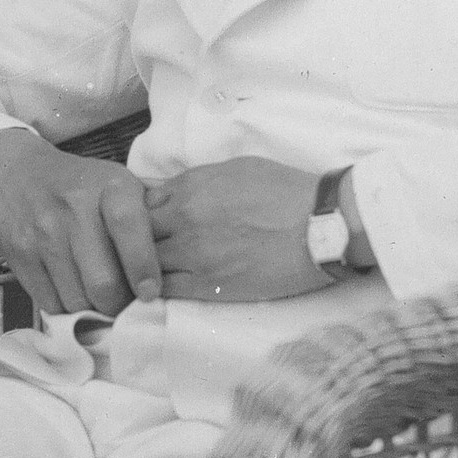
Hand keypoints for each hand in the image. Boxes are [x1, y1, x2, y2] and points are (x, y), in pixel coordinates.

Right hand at [0, 126, 162, 318]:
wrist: (12, 172)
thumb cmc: (78, 184)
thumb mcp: (116, 182)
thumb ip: (149, 212)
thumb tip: (184, 252)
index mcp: (110, 188)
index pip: (131, 230)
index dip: (143, 269)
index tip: (149, 293)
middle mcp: (75, 208)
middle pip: (104, 282)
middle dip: (119, 305)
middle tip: (125, 306)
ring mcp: (44, 233)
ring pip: (77, 299)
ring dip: (92, 311)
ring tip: (99, 301)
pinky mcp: (20, 254)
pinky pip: (50, 302)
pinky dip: (65, 308)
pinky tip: (72, 294)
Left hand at [145, 159, 326, 304]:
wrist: (321, 226)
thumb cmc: (286, 191)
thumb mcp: (237, 168)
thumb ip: (196, 181)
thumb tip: (170, 193)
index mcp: (191, 187)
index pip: (141, 202)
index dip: (141, 213)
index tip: (149, 222)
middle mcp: (185, 219)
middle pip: (136, 234)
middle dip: (137, 240)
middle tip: (146, 248)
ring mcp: (194, 255)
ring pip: (146, 264)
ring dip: (147, 266)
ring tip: (153, 269)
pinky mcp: (209, 286)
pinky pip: (167, 289)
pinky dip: (160, 287)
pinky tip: (165, 286)